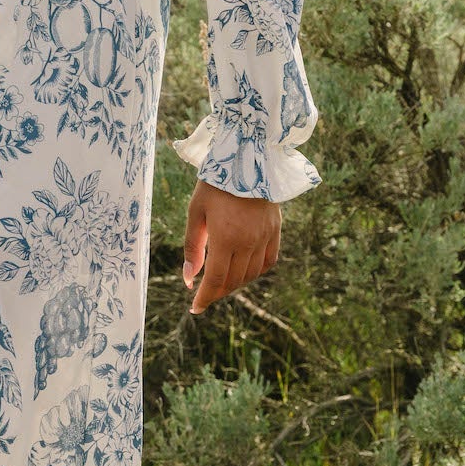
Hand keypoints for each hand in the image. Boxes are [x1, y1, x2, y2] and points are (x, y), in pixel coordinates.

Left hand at [183, 180, 279, 314]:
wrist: (247, 158)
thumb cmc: (215, 183)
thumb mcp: (196, 212)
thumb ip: (192, 247)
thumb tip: (189, 278)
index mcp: (226, 237)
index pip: (216, 280)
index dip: (205, 298)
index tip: (195, 307)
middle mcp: (248, 242)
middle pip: (233, 281)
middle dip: (217, 291)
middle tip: (205, 291)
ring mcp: (265, 237)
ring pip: (251, 274)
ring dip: (235, 283)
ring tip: (222, 280)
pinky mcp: (275, 230)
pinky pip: (268, 262)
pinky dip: (256, 271)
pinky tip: (244, 270)